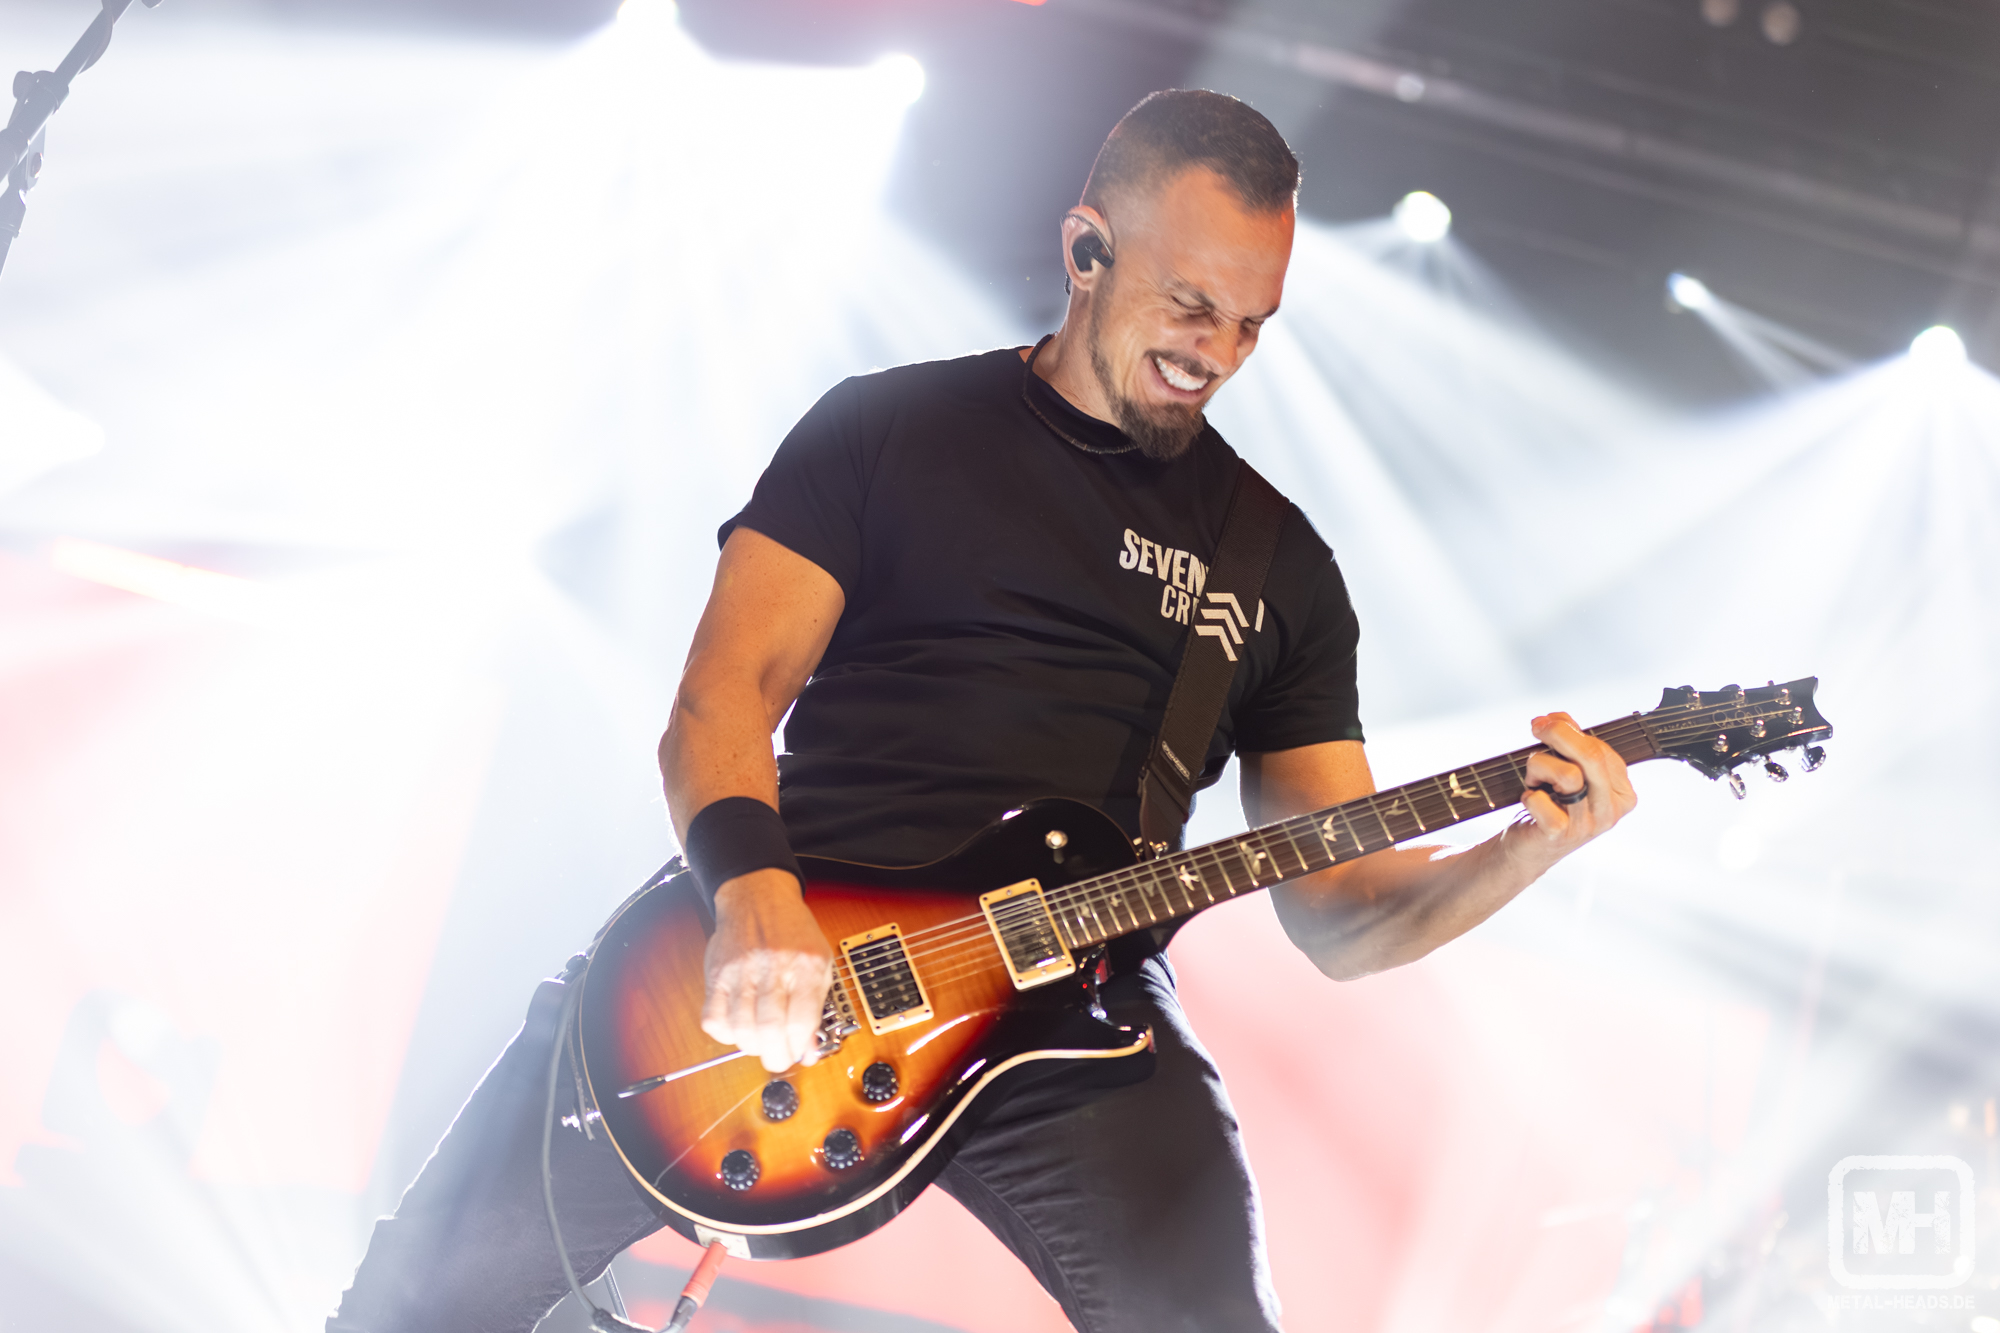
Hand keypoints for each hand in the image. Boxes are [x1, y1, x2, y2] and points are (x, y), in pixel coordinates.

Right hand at [702, 868, 834, 1072]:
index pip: (801, 1021)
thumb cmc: (792, 933)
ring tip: (761, 1041)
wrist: (758, 899)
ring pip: (741, 1029)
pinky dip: (726, 1033)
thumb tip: (809, 1051)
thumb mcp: (819, 962)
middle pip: (770, 1029)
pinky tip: (739, 1027)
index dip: (800, 1047)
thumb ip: (817, 1006)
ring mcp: (741, 971)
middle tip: (779, 1058)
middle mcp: (772, 966)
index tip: (800, 1054)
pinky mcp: (717, 975)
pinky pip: (714, 1020)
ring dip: (752, 1046)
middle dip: (776, 1056)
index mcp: (804, 964)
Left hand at [1504, 712, 1637, 873]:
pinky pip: (1541, 801)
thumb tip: (1557, 717)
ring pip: (1567, 774)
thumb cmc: (1549, 805)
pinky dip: (1528, 795)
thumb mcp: (1566, 770)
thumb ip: (1569, 742)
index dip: (1569, 729)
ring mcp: (1588, 825)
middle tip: (1536, 728)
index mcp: (1622, 793)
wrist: (1527, 849)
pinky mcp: (1561, 835)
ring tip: (1534, 780)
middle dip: (1558, 733)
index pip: (1602, 749)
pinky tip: (1530, 800)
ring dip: (1538, 767)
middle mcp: (1611, 810)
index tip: (1545, 722)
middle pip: (1592, 756)